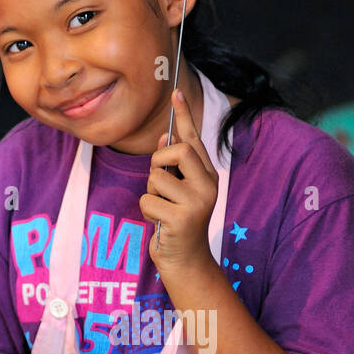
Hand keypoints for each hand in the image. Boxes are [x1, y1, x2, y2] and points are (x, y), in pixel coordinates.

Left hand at [140, 87, 218, 275]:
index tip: (176, 92)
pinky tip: (160, 223)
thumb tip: (163, 137)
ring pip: (156, 178)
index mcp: (206, 175)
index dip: (184, 115)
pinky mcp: (182, 218)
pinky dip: (147, 212)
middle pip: (178, 150)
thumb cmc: (176, 223)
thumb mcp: (176, 191)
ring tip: (162, 209)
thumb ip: (172, 166)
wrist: (186, 261)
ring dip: (150, 193)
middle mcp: (207, 185)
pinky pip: (148, 201)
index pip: (194, 139)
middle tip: (159, 181)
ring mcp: (197, 202)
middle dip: (158, 161)